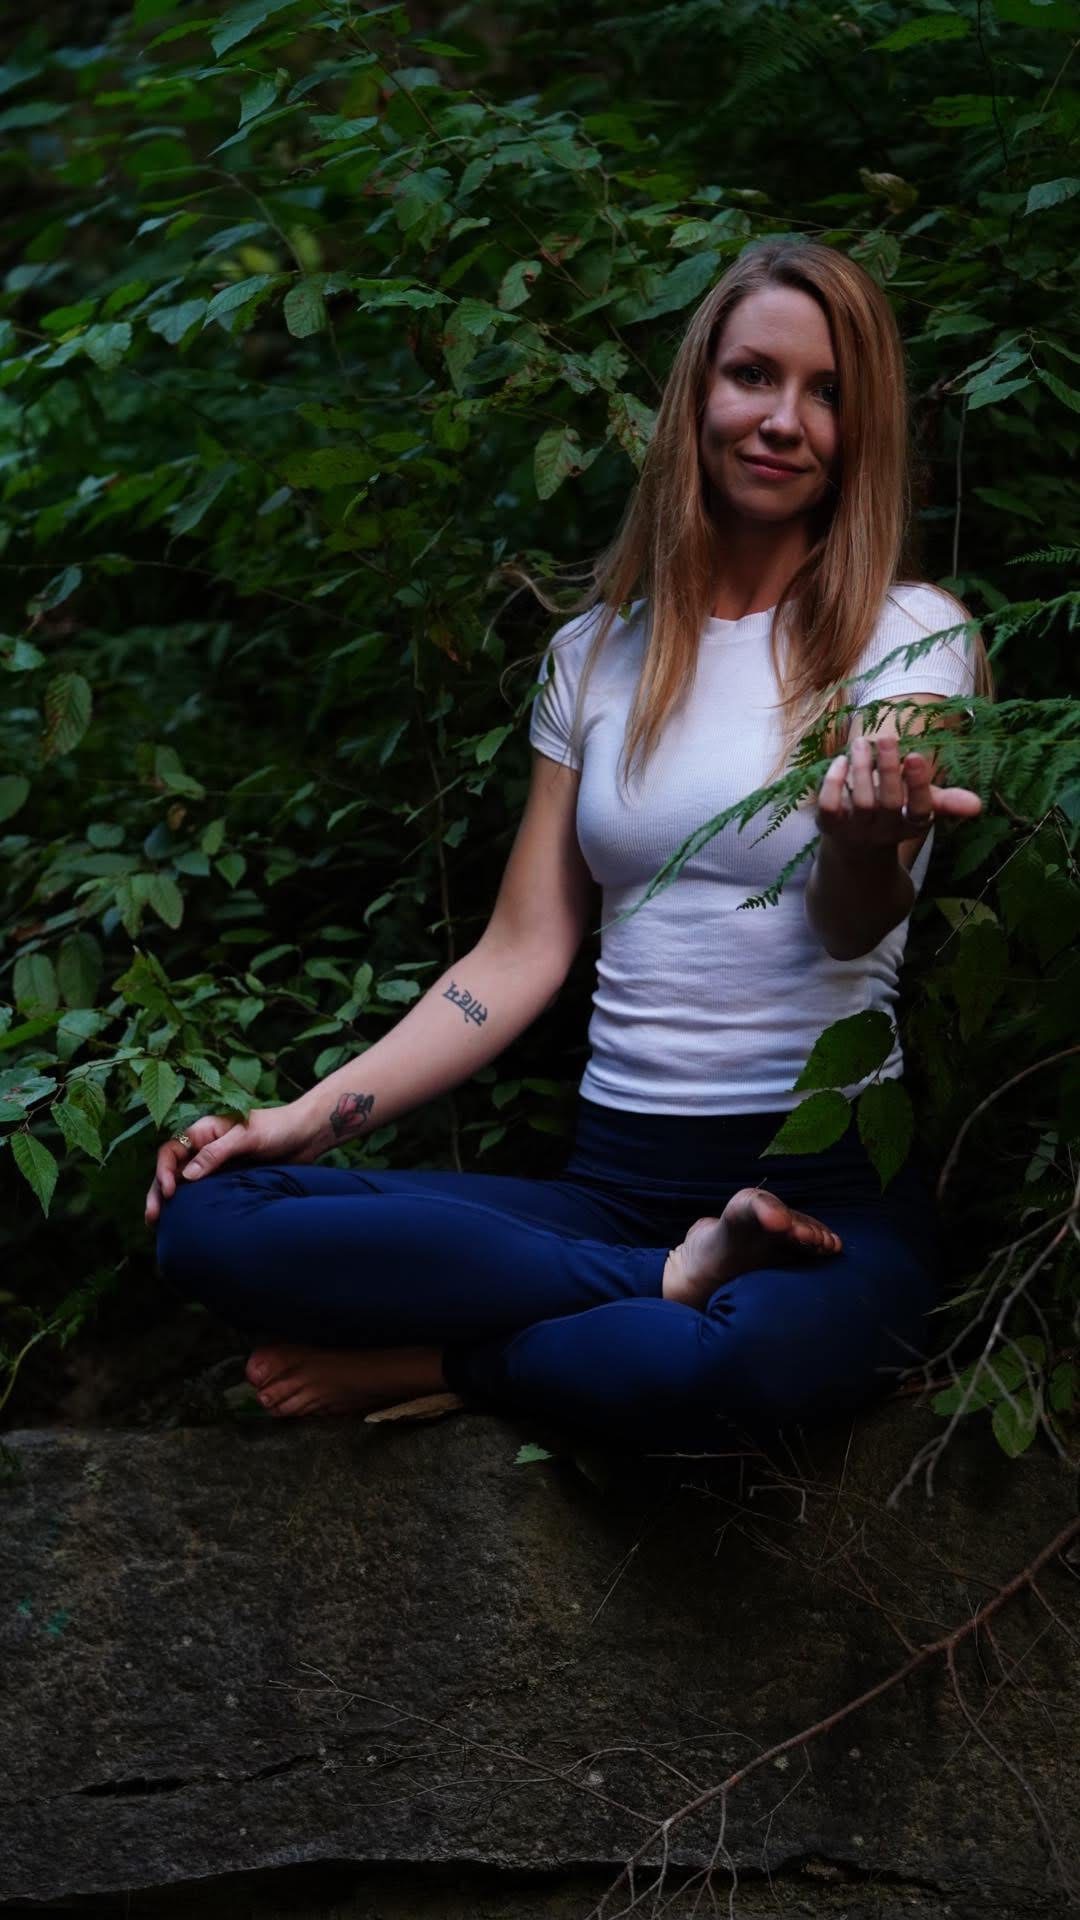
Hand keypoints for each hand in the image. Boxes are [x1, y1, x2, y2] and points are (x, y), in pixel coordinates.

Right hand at [144, 1101, 318, 1228]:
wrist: (308, 1135)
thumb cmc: (278, 1128)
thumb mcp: (247, 1136)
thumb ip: (217, 1153)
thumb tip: (186, 1177)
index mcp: (205, 1131)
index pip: (172, 1150)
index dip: (164, 1171)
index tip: (169, 1191)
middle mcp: (206, 1148)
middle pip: (173, 1171)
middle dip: (158, 1193)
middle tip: (152, 1218)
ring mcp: (217, 1166)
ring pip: (186, 1185)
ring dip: (172, 1203)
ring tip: (160, 1226)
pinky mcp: (231, 1180)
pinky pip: (206, 1194)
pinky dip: (194, 1207)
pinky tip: (187, 1224)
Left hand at [816, 734, 981, 854]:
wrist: (855, 843)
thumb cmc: (895, 812)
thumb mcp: (922, 805)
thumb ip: (947, 801)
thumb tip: (978, 805)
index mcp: (911, 824)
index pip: (920, 810)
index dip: (918, 785)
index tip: (915, 756)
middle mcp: (885, 831)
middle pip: (888, 803)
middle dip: (888, 769)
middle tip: (885, 737)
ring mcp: (856, 830)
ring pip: (861, 802)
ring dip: (861, 768)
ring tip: (861, 742)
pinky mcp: (830, 826)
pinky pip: (830, 806)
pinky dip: (833, 783)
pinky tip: (840, 762)